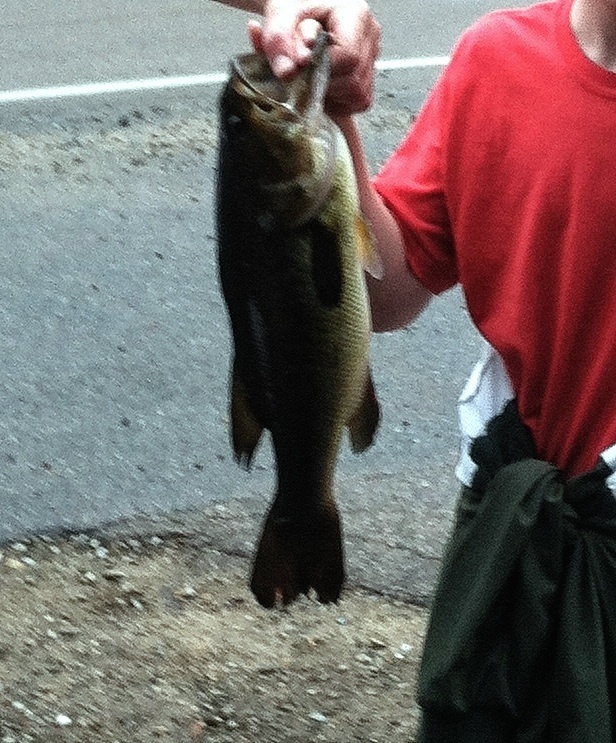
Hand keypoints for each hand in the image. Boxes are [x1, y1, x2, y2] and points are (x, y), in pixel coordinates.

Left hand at [248, 0, 380, 114]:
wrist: (301, 11)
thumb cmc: (296, 9)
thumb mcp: (281, 17)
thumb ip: (279, 41)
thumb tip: (287, 72)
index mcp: (355, 15)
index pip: (349, 57)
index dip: (324, 70)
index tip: (306, 67)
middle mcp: (369, 35)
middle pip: (355, 81)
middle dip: (326, 85)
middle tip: (307, 74)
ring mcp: (371, 56)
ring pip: (359, 95)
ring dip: (333, 96)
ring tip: (316, 78)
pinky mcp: (368, 74)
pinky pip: (359, 101)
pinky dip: (340, 102)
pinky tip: (326, 87)